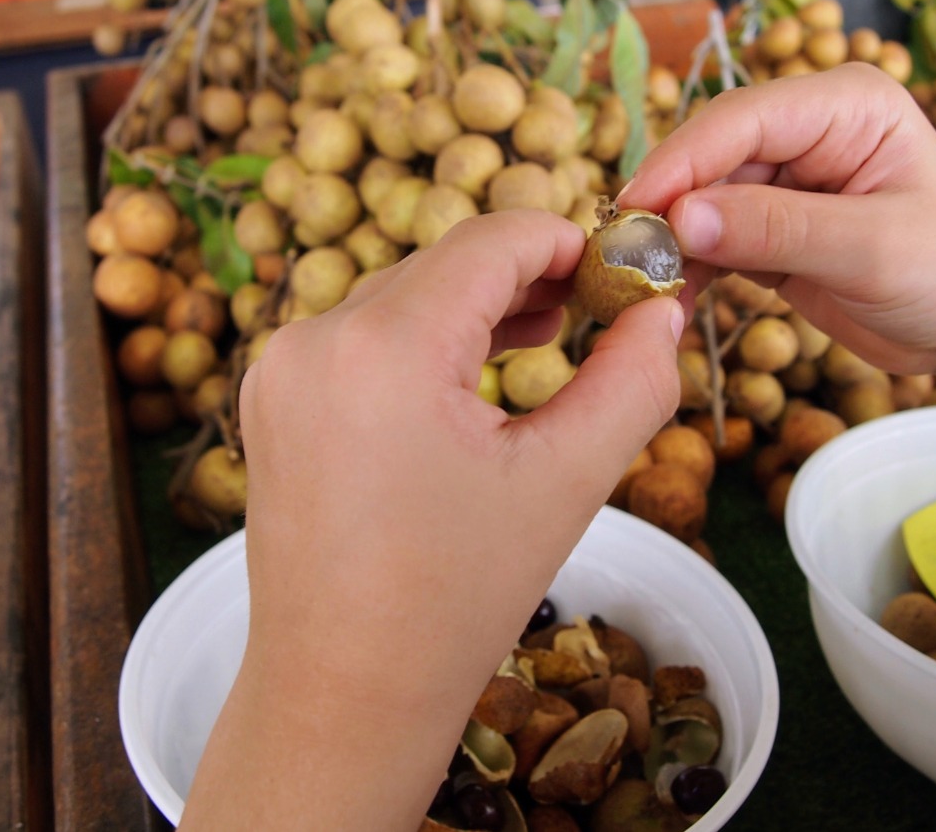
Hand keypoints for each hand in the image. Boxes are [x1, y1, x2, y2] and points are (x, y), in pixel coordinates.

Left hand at [180, 209, 682, 830]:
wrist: (343, 694)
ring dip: (475, 308)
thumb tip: (663, 310)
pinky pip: (362, 339)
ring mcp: (281, 369)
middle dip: (526, 278)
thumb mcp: (566, 482)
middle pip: (444, 265)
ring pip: (402, 298)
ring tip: (549, 334)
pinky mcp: (273, 401)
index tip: (619, 269)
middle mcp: (315, 339)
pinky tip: (473, 372)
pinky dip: (422, 342)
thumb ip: (633, 380)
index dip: (567, 242)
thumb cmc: (455, 601)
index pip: (491, 241)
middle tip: (596, 310)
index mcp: (385, 348)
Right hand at [622, 63, 935, 381]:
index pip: (743, 118)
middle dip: (669, 204)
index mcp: (846, 104)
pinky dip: (690, 269)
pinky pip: (716, 242)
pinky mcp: (776, 232)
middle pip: (713, 157)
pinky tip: (666, 299)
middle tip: (622, 253)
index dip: (683, 161)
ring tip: (637, 283)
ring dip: (671, 242)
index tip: (634, 207)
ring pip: (704, 201)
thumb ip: (776, 229)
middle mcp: (811, 132)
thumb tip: (681, 220)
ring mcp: (790, 182)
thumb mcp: (872, 249)